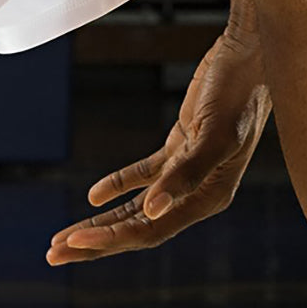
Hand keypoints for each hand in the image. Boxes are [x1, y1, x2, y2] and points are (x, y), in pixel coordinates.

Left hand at [47, 7, 269, 263]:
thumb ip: (185, 175)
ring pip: (135, 208)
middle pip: (137, 227)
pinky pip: (143, 175)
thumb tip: (151, 210)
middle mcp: (198, 192)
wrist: (253, 53)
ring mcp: (187, 171)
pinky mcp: (180, 148)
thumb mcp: (215, 134)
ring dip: (100, 222)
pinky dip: (118, 185)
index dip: (110, 239)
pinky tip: (93, 196)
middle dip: (95, 242)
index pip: (150, 230)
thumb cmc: (240, 92)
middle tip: (53, 254)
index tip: (74, 243)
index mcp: (209, 197)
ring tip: (63, 237)